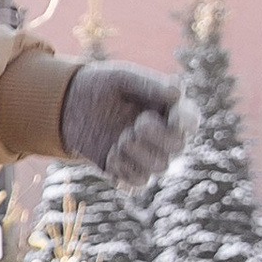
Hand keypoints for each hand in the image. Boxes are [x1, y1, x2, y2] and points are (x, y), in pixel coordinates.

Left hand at [60, 59, 185, 189]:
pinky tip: (111, 154)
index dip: (184, 122)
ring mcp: (147, 155)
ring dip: (138, 153)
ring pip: (160, 167)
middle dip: (156, 136)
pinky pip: (138, 183)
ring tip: (120, 139)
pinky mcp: (128, 171)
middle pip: (178, 147)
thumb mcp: (123, 78)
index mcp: (169, 109)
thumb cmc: (102, 85)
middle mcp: (164, 135)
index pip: (190, 120)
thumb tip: (179, 92)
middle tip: (137, 124)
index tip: (169, 116)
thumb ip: (149, 84)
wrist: (70, 104)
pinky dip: (124, 171)